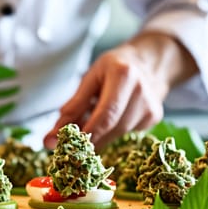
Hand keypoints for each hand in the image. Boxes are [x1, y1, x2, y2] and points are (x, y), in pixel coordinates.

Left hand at [43, 32, 196, 149]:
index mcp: (124, 76)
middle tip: (70, 146)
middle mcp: (141, 92)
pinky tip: (107, 122)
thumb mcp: (90, 78)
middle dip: (89, 140)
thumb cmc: (113, 67)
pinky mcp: (155, 117)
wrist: (148, 62)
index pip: (106, 114)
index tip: (69, 147)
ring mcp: (151, 106)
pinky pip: (127, 133)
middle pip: (113, 128)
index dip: (88, 134)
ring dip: (99, 138)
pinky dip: (111, 132)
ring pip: (119, 134)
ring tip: (86, 131)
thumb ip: (73, 107)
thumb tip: (52, 137)